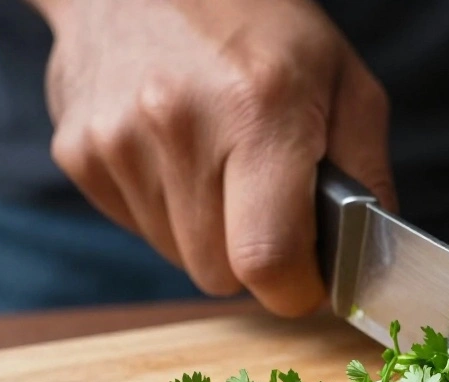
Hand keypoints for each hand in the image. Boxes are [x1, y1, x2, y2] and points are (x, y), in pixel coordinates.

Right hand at [42, 0, 393, 315]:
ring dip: (208, 233)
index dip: (295, 288)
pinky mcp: (78, 154)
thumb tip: (370, 256)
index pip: (267, 258)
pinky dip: (167, 210)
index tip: (306, 279)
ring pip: (178, 256)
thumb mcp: (344, 81)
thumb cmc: (259, 23)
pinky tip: (177, 154)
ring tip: (219, 164)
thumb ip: (368, 173)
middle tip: (267, 205)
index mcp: (259, 110)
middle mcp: (179, 127)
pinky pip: (138, 228)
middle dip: (253, 259)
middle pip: (220, 273)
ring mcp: (117, 142)